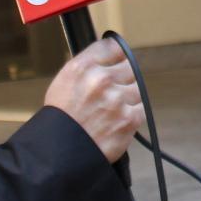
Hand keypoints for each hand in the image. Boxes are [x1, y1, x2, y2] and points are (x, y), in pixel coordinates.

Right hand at [44, 40, 141, 161]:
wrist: (60, 153)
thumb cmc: (61, 119)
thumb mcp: (65, 82)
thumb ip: (88, 67)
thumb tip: (110, 56)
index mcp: (82, 67)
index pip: (112, 47)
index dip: (116, 55)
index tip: (117, 60)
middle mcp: (100, 80)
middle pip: (129, 66)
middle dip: (123, 78)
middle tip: (113, 91)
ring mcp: (117, 99)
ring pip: (137, 88)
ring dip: (128, 97)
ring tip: (111, 110)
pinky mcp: (129, 118)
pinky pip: (141, 108)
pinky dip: (132, 114)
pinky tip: (116, 121)